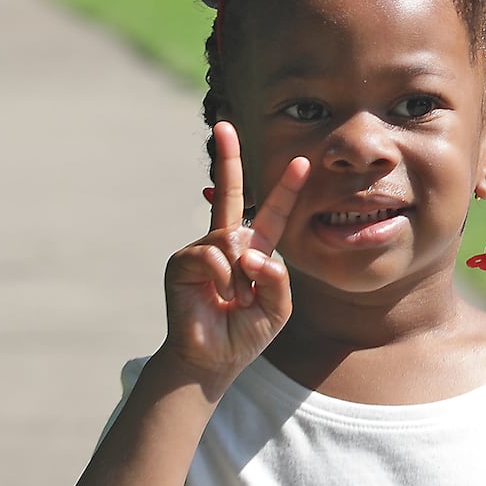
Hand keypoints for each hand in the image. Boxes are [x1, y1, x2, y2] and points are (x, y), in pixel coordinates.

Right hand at [162, 121, 307, 395]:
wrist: (211, 360)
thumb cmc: (244, 334)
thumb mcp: (278, 307)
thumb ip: (277, 277)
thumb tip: (250, 252)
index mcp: (253, 251)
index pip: (272, 214)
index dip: (287, 188)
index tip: (302, 162)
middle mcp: (226, 244)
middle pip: (230, 192)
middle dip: (228, 158)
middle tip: (223, 124)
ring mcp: (202, 249)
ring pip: (232, 239)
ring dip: (241, 276)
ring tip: (235, 300)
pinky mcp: (183, 261)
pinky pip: (213, 254)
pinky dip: (224, 278)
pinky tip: (221, 298)